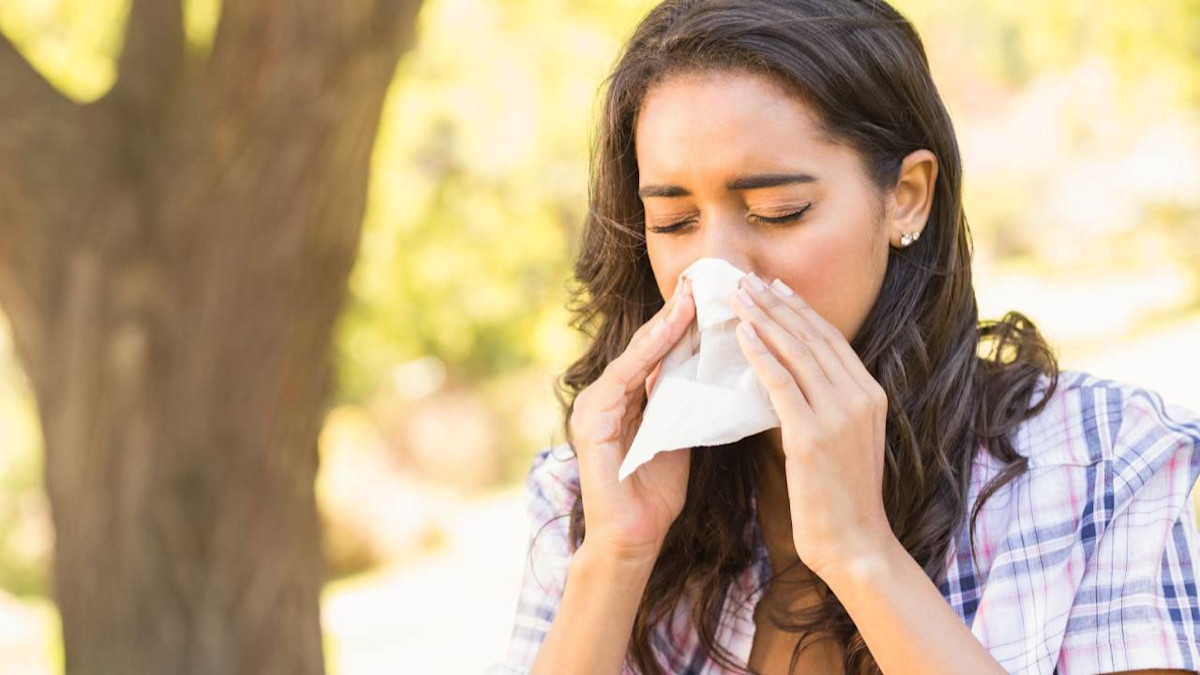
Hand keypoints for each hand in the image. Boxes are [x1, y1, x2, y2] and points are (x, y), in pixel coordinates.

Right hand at [568, 277, 694, 562]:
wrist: (632, 539)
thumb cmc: (655, 494)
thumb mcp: (678, 435)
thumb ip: (684, 402)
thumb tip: (714, 367)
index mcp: (626, 399)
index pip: (657, 351)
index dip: (683, 322)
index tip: (711, 294)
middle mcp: (606, 396)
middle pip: (646, 345)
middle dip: (674, 313)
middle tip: (703, 280)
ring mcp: (594, 407)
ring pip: (636, 355)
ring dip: (664, 325)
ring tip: (692, 297)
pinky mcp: (592, 422)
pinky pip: (624, 379)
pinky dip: (648, 353)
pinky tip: (671, 331)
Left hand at [730, 272, 894, 579]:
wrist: (856, 545)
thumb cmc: (841, 499)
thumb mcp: (842, 442)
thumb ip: (824, 407)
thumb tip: (788, 377)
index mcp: (871, 396)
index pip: (831, 339)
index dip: (800, 309)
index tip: (774, 287)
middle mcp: (860, 397)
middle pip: (813, 336)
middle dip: (777, 304)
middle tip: (746, 280)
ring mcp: (839, 415)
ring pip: (797, 352)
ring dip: (764, 319)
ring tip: (737, 297)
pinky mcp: (812, 436)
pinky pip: (782, 384)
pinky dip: (761, 355)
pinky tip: (742, 335)